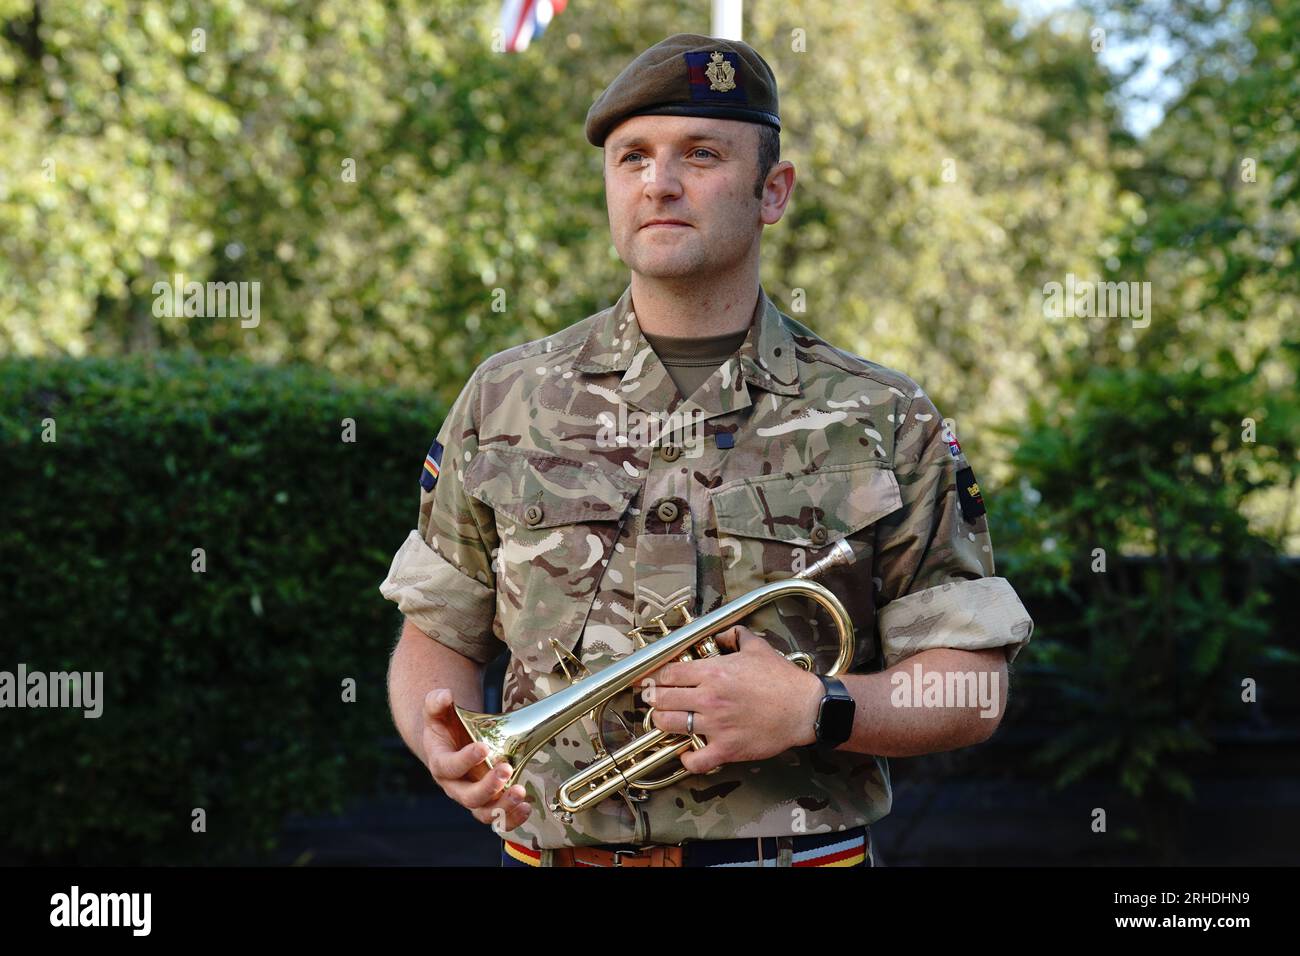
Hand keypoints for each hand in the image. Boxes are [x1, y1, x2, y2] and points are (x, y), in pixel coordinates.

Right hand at [421, 688, 530, 833]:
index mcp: (440, 763)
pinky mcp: (488, 801)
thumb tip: (444, 695)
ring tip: (520, 793)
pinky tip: (526, 807)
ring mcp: (472, 796)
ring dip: (503, 807)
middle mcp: (455, 786)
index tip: (483, 747)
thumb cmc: (445, 726)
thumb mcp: (436, 711)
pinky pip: (498, 817)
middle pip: (468, 796)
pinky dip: (512, 817)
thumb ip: (437, 701)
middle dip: (488, 787)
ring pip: (484, 812)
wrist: (451, 743)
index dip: (465, 760)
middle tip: (505, 769)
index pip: (449, 767)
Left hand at [641, 625, 823, 773]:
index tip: (651, 680)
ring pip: (670, 726)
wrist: (804, 708)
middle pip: (662, 699)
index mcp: (713, 672)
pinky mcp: (727, 749)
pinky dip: (687, 759)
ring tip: (663, 721)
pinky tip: (687, 753)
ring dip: (662, 723)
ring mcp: (716, 725)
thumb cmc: (782, 678)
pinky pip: (696, 760)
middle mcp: (709, 698)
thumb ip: (734, 636)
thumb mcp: (757, 647)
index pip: (668, 673)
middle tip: (652, 699)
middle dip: (652, 698)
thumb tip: (720, 634)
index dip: (656, 677)